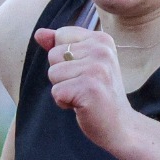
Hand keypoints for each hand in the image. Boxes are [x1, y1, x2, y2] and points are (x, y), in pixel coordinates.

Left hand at [37, 25, 135, 151]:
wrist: (120, 125)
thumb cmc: (99, 94)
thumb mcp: (82, 64)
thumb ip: (60, 46)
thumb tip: (39, 33)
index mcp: (101, 39)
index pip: (60, 36)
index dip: (64, 58)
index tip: (84, 72)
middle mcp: (101, 50)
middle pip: (53, 55)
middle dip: (61, 75)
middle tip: (83, 86)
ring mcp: (97, 69)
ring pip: (53, 73)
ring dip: (63, 89)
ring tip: (83, 96)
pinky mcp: (89, 88)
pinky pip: (56, 92)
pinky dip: (64, 103)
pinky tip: (82, 106)